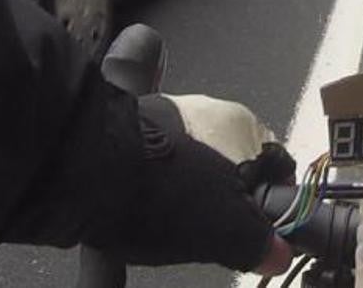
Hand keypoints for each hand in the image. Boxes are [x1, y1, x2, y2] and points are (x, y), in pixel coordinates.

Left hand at [85, 94, 296, 273]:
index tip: (256, 232)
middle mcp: (209, 109)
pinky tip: (140, 206)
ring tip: (167, 222)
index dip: (268, 203)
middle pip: (231, 163)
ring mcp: (166, 112)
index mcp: (244, 125)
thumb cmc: (165, 194)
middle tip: (208, 230)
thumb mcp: (226, 233)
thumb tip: (277, 254)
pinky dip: (152, 181)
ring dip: (185, 188)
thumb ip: (260, 244)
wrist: (86, 169)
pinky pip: (154, 159)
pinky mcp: (129, 123)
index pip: (275, 165)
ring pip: (191, 160)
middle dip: (224, 196)